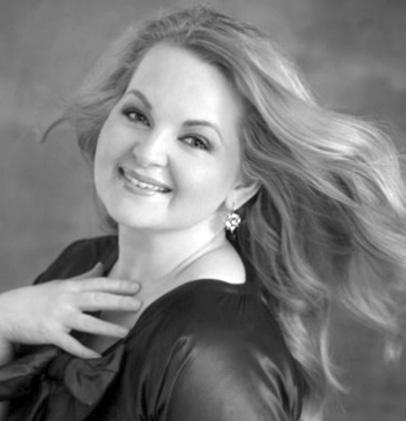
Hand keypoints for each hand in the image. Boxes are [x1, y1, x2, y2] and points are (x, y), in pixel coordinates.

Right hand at [0, 263, 140, 357]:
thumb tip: (102, 265)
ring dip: (108, 328)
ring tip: (126, 332)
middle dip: (119, 302)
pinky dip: (85, 351)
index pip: (100, 283)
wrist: (8, 311)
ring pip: (88, 323)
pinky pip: (71, 345)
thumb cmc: (40, 296)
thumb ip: (85, 276)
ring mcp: (59, 317)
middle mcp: (67, 299)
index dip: (119, 284)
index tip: (137, 286)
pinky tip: (98, 355)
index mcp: (72, 286)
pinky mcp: (51, 334)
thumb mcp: (62, 283)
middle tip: (139, 304)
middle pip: (98, 300)